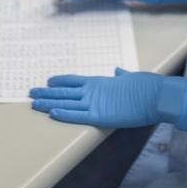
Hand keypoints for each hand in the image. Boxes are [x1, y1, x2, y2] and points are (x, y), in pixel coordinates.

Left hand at [30, 69, 163, 126]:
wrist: (155, 94)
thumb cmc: (146, 86)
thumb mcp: (130, 78)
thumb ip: (121, 76)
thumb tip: (118, 71)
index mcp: (100, 82)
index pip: (73, 80)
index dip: (59, 81)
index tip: (47, 81)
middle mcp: (93, 91)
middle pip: (64, 91)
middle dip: (46, 93)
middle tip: (31, 92)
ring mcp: (95, 103)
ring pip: (65, 103)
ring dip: (48, 103)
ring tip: (33, 103)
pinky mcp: (99, 116)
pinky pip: (77, 115)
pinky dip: (63, 114)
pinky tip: (51, 113)